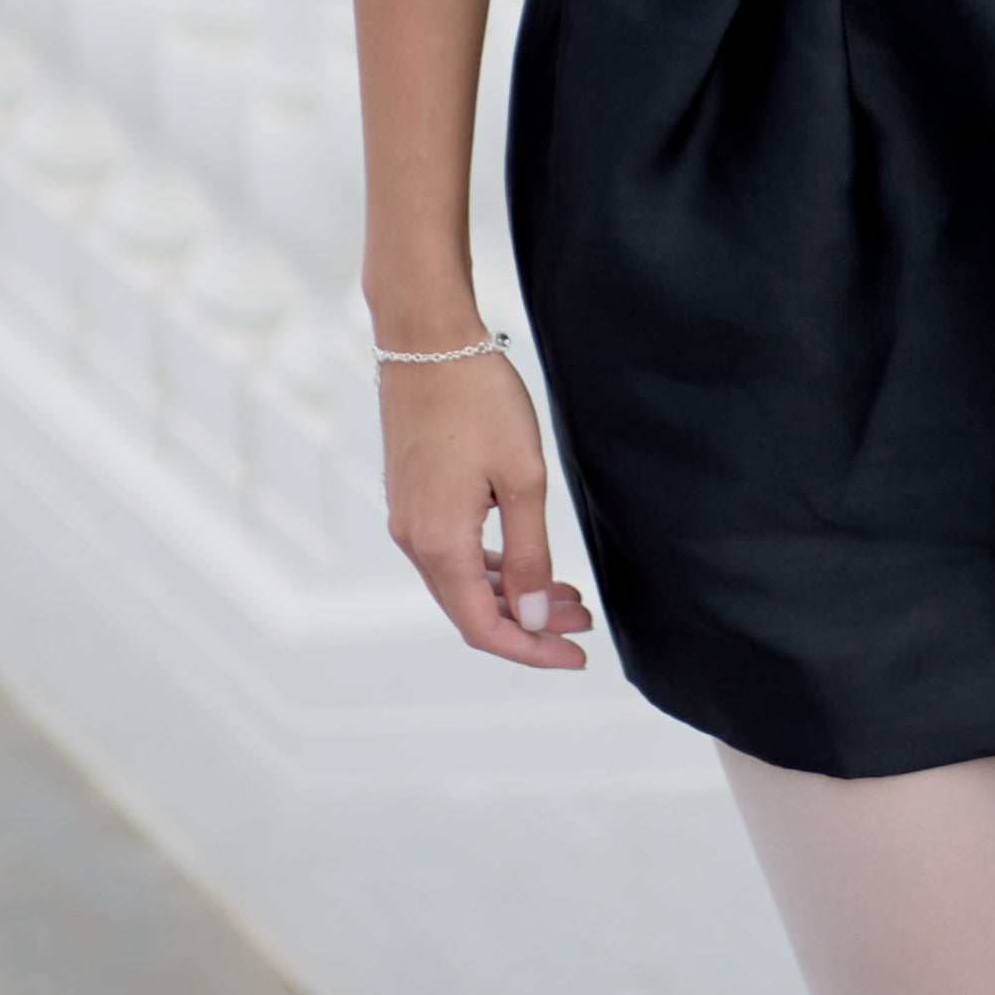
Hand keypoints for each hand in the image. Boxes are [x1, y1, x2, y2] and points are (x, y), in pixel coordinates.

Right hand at [381, 345, 595, 670]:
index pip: (485, 628)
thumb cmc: (479, 400)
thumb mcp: (522, 481)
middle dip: (531, 624)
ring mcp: (408, 518)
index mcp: (440, 545)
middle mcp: (414, 540)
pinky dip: (490, 567)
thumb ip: (529, 556)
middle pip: (472, 611)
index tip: (579, 655)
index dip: (533, 650)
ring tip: (568, 594)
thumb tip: (535, 619)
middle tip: (585, 623)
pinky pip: (450, 553)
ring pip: (462, 582)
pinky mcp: (412, 496)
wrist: (425, 338)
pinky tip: (524, 560)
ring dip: (513, 594)